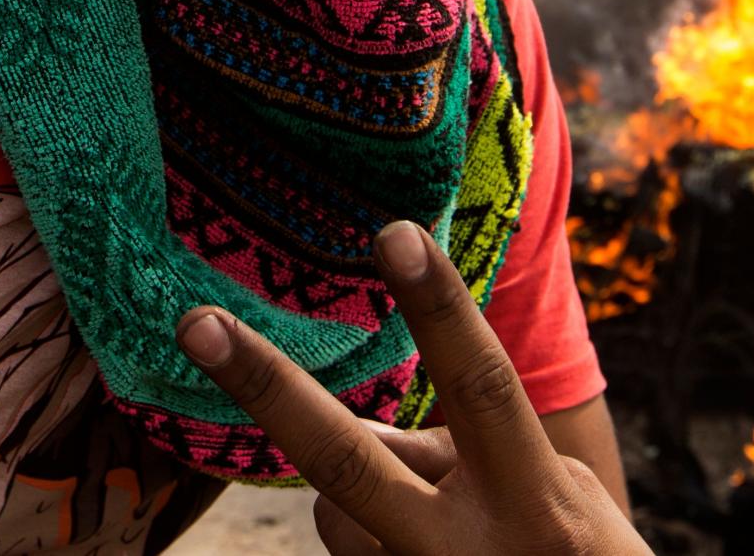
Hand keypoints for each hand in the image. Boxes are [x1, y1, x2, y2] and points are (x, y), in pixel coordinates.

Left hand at [176, 221, 646, 555]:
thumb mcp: (558, 498)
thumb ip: (474, 451)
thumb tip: (374, 435)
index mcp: (535, 500)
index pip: (481, 384)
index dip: (439, 307)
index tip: (395, 231)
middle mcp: (468, 550)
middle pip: (349, 458)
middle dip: (268, 387)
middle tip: (195, 323)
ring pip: (336, 513)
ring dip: (371, 504)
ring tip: (445, 532)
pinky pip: (347, 550)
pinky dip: (373, 544)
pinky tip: (418, 553)